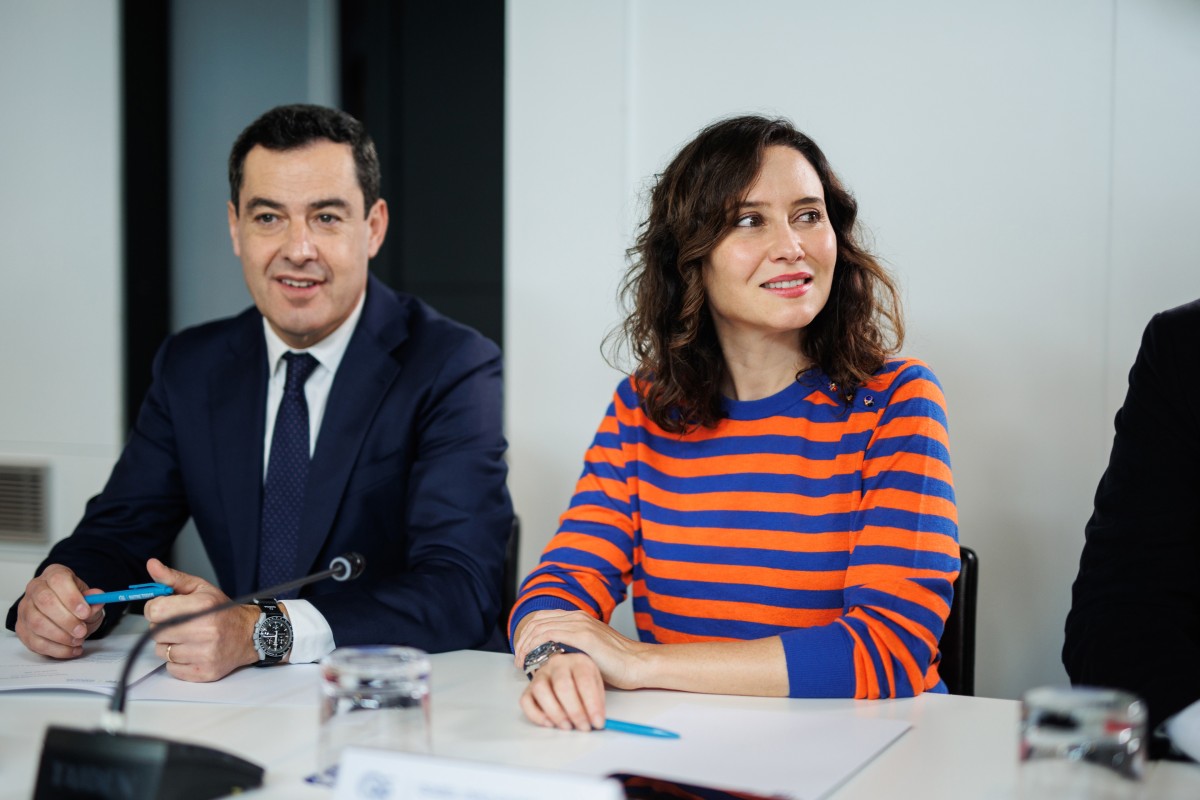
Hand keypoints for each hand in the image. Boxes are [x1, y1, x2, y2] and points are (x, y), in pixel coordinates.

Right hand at [14, 564, 105, 657]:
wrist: (63, 609)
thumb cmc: (75, 601)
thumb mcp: (89, 598)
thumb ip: (94, 600)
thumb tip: (98, 598)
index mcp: (53, 574)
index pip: (58, 581)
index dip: (72, 598)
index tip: (85, 612)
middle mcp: (35, 588)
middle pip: (45, 602)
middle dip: (66, 620)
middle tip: (82, 631)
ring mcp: (25, 608)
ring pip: (37, 623)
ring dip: (60, 636)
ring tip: (78, 640)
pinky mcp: (21, 628)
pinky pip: (35, 641)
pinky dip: (55, 649)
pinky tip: (71, 650)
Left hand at [142, 558, 259, 681]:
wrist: (250, 634)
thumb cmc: (222, 611)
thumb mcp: (200, 588)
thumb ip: (172, 578)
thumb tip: (151, 564)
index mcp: (202, 606)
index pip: (154, 610)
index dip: (155, 609)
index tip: (166, 609)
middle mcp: (205, 630)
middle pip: (155, 632)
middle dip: (163, 628)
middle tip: (180, 624)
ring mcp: (205, 653)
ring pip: (162, 652)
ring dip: (170, 645)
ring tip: (189, 638)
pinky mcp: (204, 672)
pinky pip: (171, 669)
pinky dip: (178, 662)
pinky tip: (193, 652)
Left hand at [513, 609, 648, 731]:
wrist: (638, 663)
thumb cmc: (617, 663)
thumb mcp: (589, 650)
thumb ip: (572, 647)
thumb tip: (552, 658)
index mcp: (579, 617)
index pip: (543, 618)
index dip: (528, 634)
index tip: (523, 652)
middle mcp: (578, 617)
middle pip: (537, 621)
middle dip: (523, 641)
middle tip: (519, 659)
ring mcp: (580, 624)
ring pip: (540, 628)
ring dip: (526, 646)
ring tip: (522, 663)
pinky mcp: (583, 636)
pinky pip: (549, 636)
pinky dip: (535, 648)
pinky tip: (532, 661)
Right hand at [521, 652, 605, 730]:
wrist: (566, 670)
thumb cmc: (582, 681)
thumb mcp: (596, 685)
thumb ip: (597, 702)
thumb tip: (597, 722)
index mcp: (579, 661)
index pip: (584, 680)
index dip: (592, 704)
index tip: (598, 722)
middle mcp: (557, 664)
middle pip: (562, 685)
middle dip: (574, 711)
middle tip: (583, 727)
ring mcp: (541, 674)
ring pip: (541, 690)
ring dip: (555, 713)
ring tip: (567, 726)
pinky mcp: (528, 687)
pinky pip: (525, 701)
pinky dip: (536, 715)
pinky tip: (550, 723)